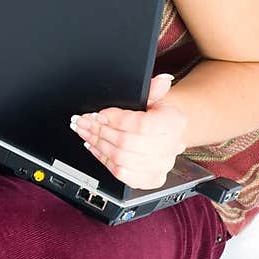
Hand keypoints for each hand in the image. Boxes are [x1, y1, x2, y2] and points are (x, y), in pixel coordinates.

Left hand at [70, 73, 188, 188]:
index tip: (99, 114)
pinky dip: (102, 159)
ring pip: (121, 159)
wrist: (166, 133)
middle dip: (100, 131)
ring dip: (97, 144)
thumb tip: (162, 80)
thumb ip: (153, 89)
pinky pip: (121, 173)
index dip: (117, 120)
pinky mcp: (150, 179)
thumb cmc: (157, 114)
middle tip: (84, 122)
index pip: (142, 125)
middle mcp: (170, 147)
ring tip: (84, 132)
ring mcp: (160, 166)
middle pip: (127, 143)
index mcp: (174, 123)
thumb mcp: (155, 98)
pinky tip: (94, 147)